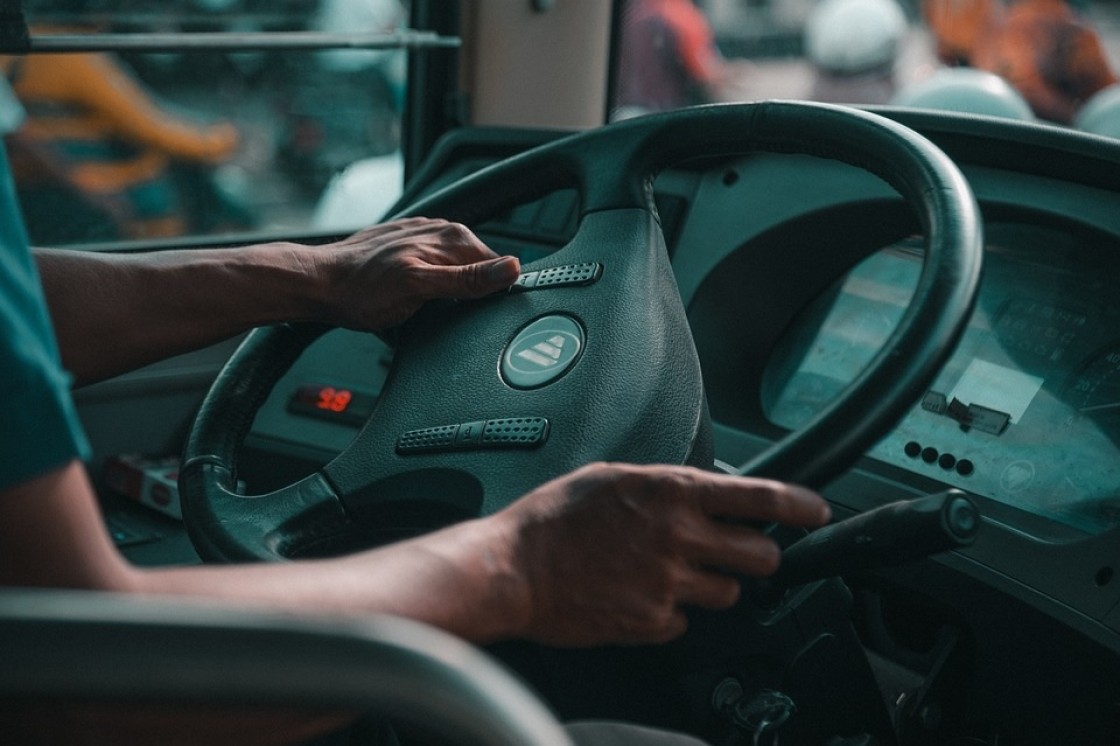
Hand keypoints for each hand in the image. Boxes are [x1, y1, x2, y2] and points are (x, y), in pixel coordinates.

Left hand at [317, 218, 520, 329]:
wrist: (319, 283)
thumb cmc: (360, 291)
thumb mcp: (420, 289)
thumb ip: (469, 279)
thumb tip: (511, 269)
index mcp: (452, 237)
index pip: (499, 267)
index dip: (493, 295)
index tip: (475, 313)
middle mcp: (439, 231)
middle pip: (477, 271)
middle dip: (464, 296)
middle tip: (435, 314)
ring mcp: (422, 237)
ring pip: (454, 272)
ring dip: (444, 294)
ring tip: (416, 307)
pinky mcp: (407, 247)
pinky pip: (433, 271)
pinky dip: (426, 289)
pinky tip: (407, 299)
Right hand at [496, 462, 830, 646]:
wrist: (512, 569)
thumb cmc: (551, 520)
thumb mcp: (610, 477)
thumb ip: (661, 485)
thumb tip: (693, 493)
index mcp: (670, 493)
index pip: (758, 497)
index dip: (799, 505)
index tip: (818, 511)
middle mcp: (678, 538)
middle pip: (761, 555)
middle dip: (757, 555)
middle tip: (738, 553)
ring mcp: (668, 585)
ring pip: (728, 594)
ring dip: (712, 585)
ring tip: (670, 574)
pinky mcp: (653, 623)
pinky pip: (686, 622)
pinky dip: (670, 612)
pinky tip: (638, 595)